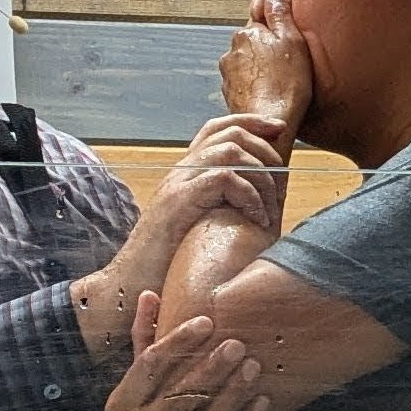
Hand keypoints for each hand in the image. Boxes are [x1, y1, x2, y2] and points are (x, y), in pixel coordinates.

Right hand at [71, 113, 286, 362]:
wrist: (128, 288)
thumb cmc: (167, 268)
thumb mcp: (200, 230)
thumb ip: (222, 211)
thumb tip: (261, 207)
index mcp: (185, 175)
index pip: (218, 128)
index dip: (251, 122)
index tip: (279, 128)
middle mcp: (180, 173)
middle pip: (230, 133)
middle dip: (266, 150)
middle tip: (283, 180)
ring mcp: (177, 186)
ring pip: (231, 151)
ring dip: (262, 176)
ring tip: (270, 208)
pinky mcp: (178, 204)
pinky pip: (224, 179)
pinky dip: (250, 195)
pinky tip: (257, 220)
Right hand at [102, 292, 269, 410]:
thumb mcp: (131, 387)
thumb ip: (142, 341)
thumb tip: (149, 294)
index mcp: (124, 403)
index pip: (149, 366)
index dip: (177, 342)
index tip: (206, 321)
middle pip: (178, 394)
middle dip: (209, 368)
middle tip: (237, 343)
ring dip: (231, 392)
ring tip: (254, 365)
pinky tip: (261, 400)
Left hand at [220, 0, 311, 131]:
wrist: (269, 123)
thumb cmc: (286, 85)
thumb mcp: (292, 40)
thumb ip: (280, 11)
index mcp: (245, 34)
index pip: (262, 22)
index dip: (280, 32)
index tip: (291, 44)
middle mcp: (231, 53)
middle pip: (255, 44)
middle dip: (270, 51)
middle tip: (291, 64)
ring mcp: (228, 77)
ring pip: (250, 65)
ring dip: (263, 71)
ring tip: (284, 83)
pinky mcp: (231, 97)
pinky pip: (248, 85)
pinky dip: (258, 88)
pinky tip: (273, 96)